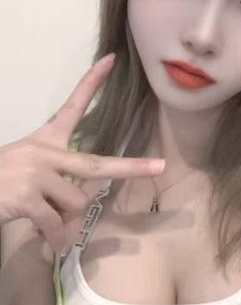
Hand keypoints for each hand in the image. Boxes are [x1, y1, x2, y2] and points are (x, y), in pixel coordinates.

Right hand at [0, 53, 164, 253]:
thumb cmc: (1, 181)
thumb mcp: (29, 167)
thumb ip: (57, 179)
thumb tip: (77, 207)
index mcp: (46, 140)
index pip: (72, 106)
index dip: (92, 82)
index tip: (111, 60)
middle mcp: (44, 152)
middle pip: (97, 164)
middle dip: (132, 168)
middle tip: (160, 167)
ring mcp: (36, 174)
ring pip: (76, 203)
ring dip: (64, 218)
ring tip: (41, 214)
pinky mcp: (27, 197)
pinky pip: (55, 224)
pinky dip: (55, 239)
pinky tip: (50, 244)